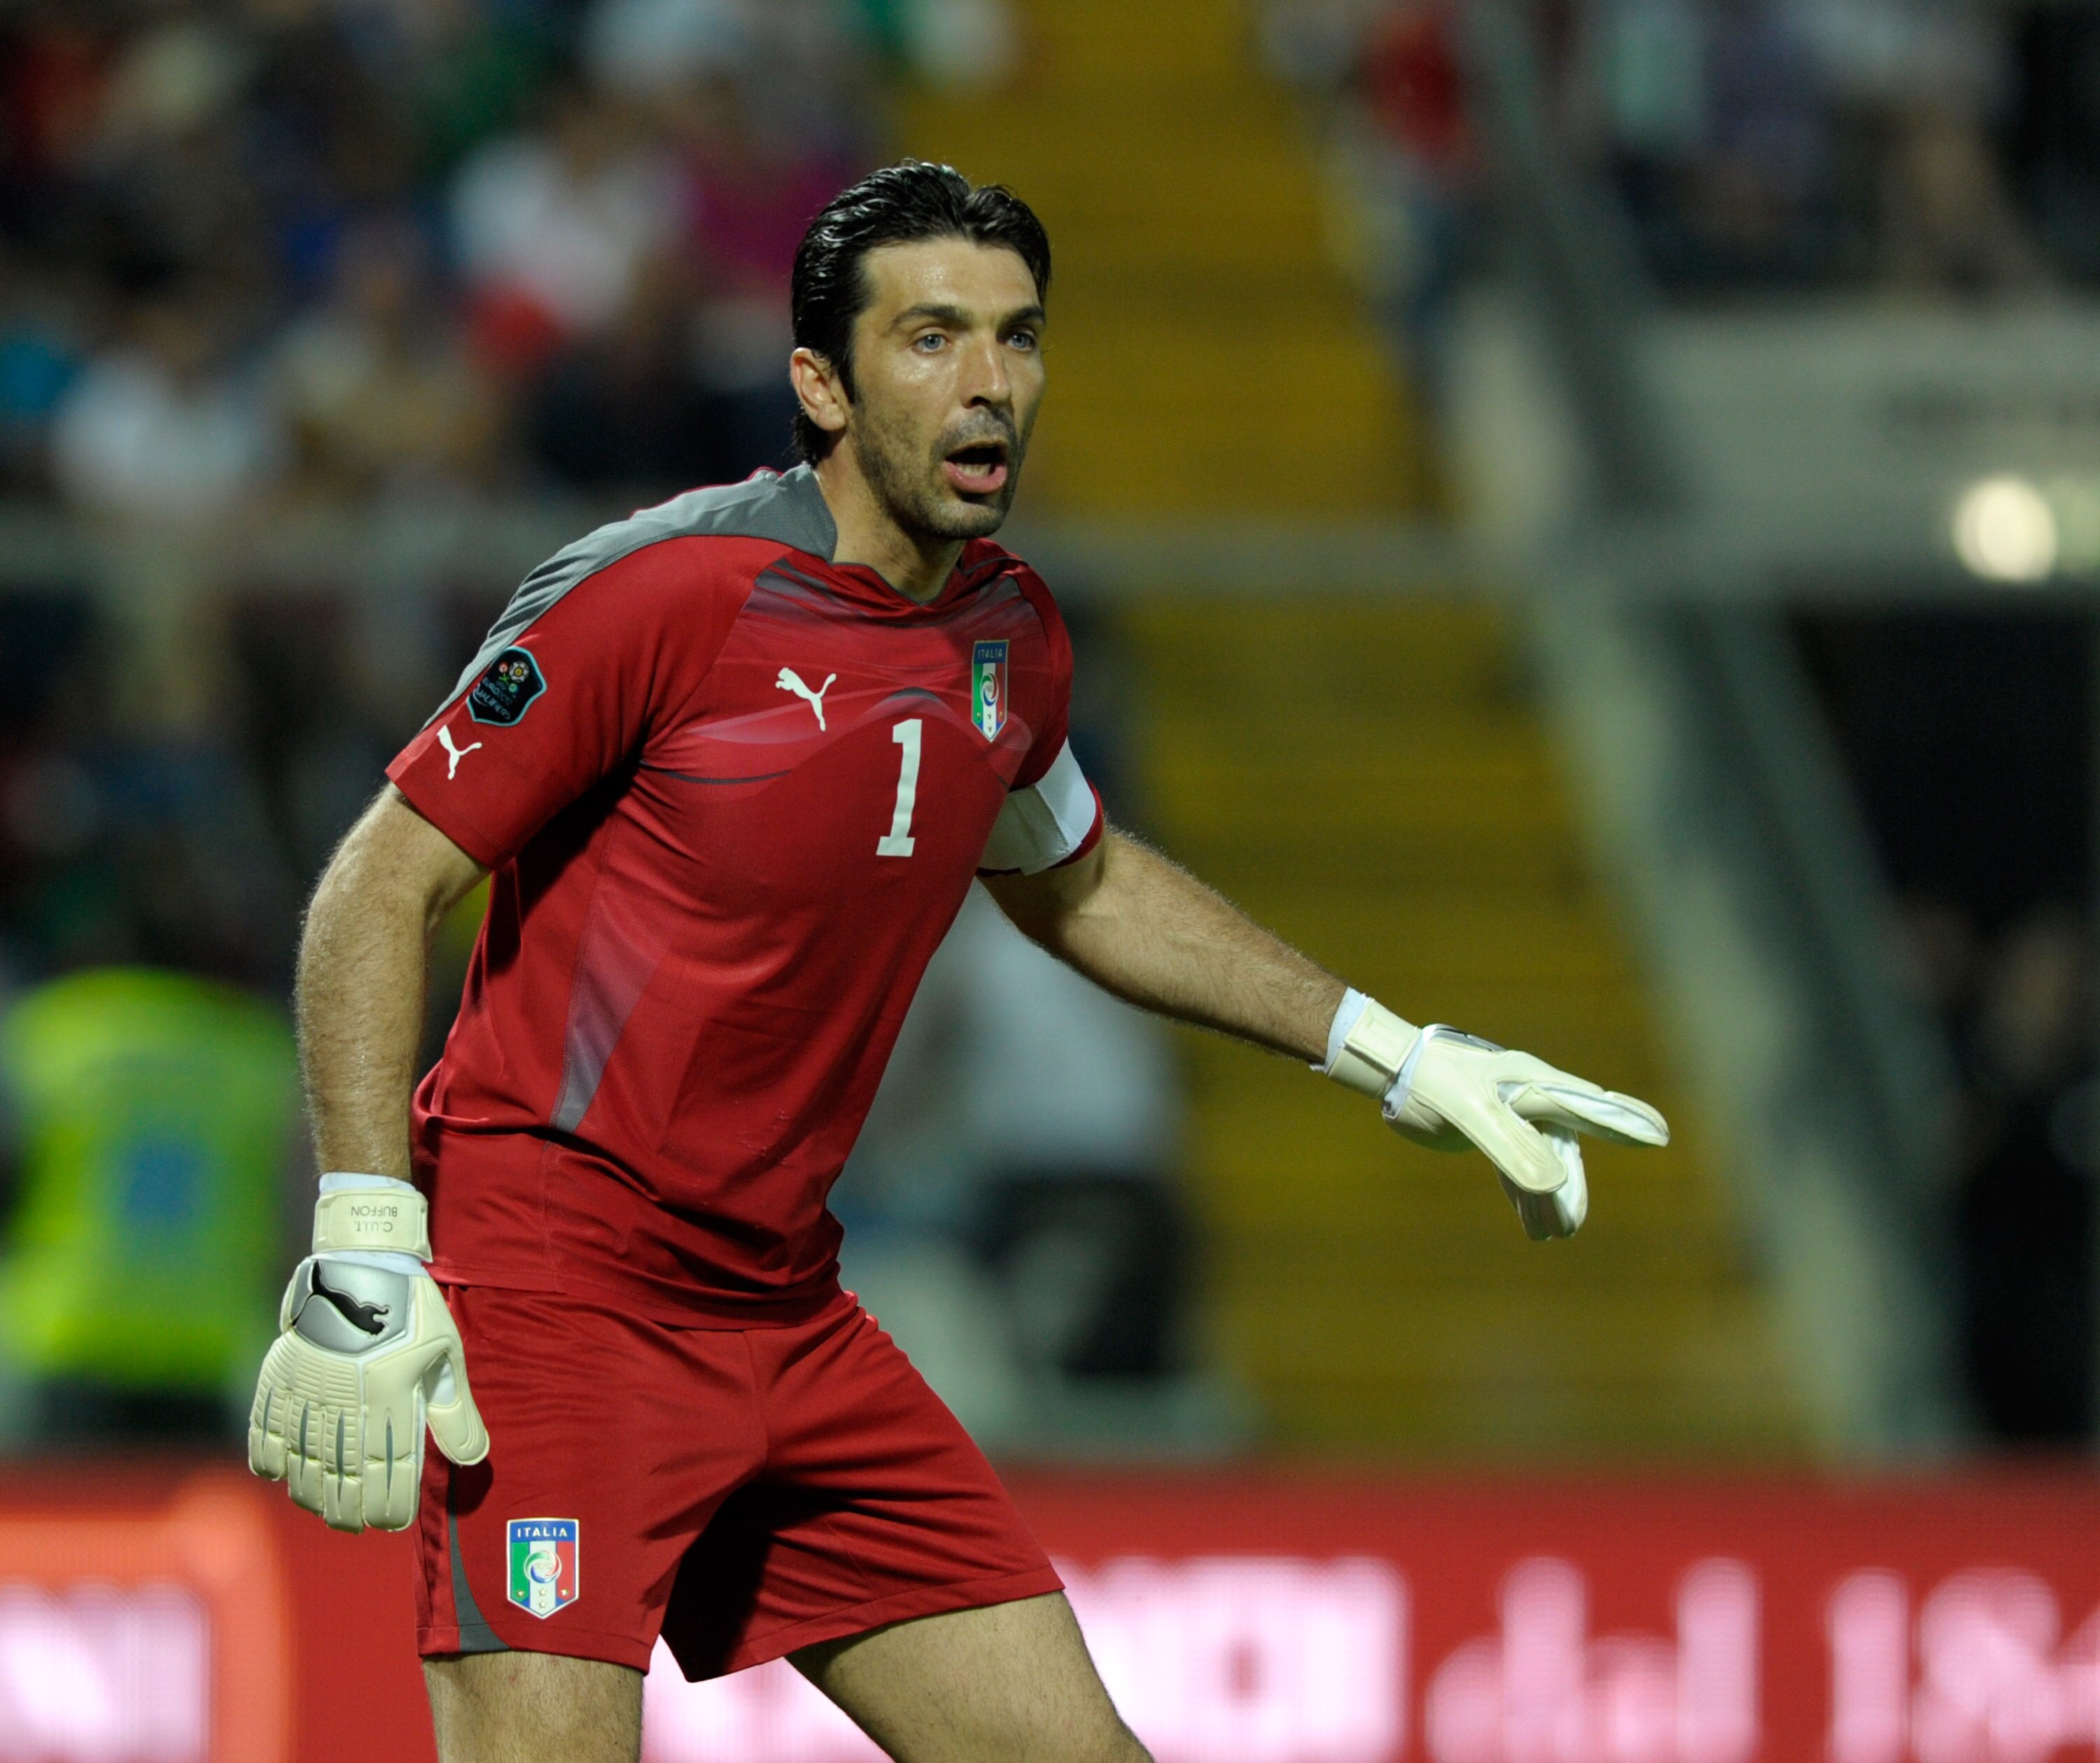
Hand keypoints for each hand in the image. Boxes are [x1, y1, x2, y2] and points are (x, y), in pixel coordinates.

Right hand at [248, 1179, 487, 1531]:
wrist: (362, 1259)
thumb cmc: (413, 1308)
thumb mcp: (445, 1354)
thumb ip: (456, 1411)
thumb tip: (474, 1459)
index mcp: (391, 1395)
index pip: (389, 1469)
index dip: (389, 1505)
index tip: (392, 1524)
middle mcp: (347, 1398)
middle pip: (343, 1474)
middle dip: (351, 1509)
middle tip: (357, 1526)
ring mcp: (309, 1388)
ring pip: (304, 1459)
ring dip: (312, 1492)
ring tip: (325, 1511)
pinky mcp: (281, 1373)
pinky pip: (266, 1426)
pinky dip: (268, 1455)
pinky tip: (277, 1475)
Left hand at [1326, 999, 1668, 1240]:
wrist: (1391, 1067)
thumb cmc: (1429, 1082)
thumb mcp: (1468, 1114)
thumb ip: (1511, 1146)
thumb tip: (1555, 1183)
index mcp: (1533, 1085)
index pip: (1589, 1107)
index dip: (1625, 1122)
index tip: (1660, 1133)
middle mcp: (1530, 1096)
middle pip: (1566, 1147)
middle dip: (1571, 1188)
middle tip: (1569, 1225)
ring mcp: (1511, 1112)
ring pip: (1542, 1160)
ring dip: (1547, 1197)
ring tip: (1550, 1234)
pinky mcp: (1489, 1126)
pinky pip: (1517, 1163)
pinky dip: (1523, 1192)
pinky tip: (1529, 1220)